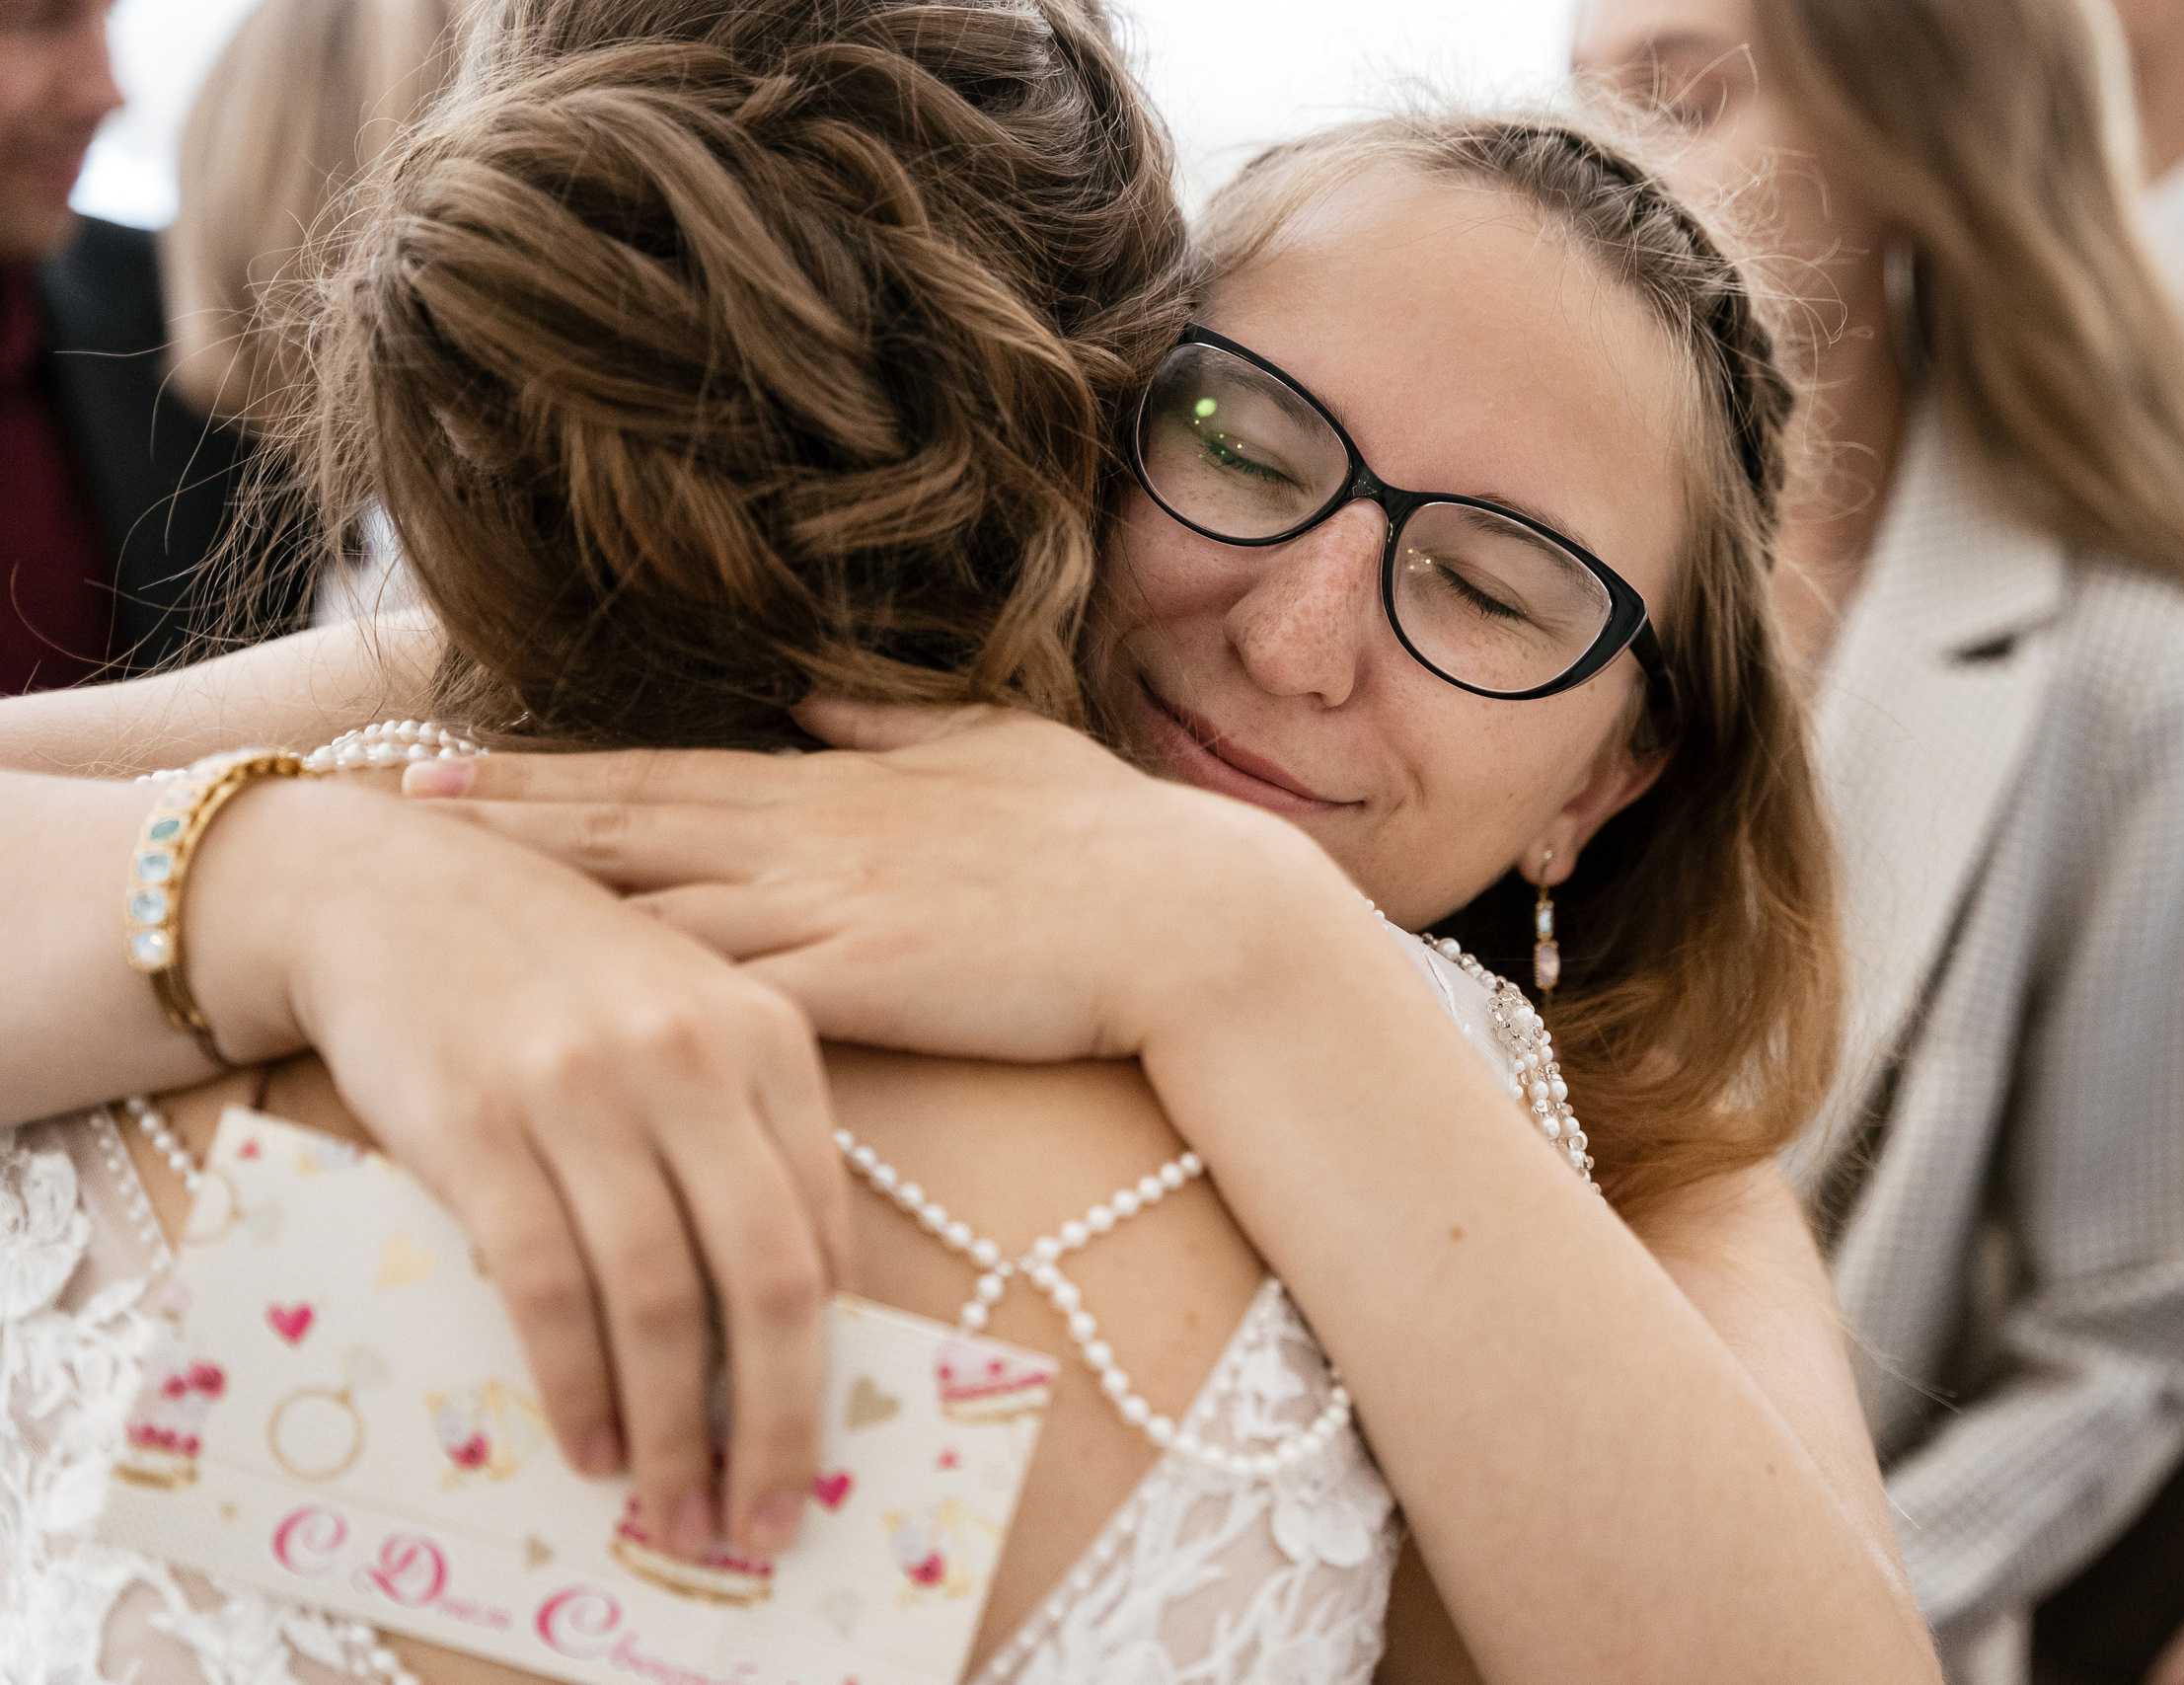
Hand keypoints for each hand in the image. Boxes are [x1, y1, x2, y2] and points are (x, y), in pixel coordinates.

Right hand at [186, 777, 849, 1560]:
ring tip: (669, 1506)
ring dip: (668, 1429)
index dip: (831, 1358)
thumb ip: (742, 1144)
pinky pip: (544, 1284)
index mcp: (768, 1039)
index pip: (826, 1230)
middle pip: (766, 1279)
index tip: (820, 1446)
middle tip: (763, 1518)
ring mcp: (585, 1090)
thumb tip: (785, 1324)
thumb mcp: (684, 1024)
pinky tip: (584, 1441)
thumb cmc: (552, 975)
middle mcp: (691, 1060)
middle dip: (776, 1422)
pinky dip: (574, 1382)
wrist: (389, 886)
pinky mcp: (479, 1125)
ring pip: (657, 1299)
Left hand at [401, 704, 1345, 1064]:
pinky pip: (728, 986)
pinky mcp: (865, 982)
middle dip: (510, 818)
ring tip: (447, 902)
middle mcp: (815, 832)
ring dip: (547, 900)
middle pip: (632, 822)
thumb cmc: (1112, 838)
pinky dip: (639, 990)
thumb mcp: (1001, 746)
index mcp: (842, 780)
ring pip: (656, 900)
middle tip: (393, 811)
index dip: (554, 769)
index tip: (455, 760)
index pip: (666, 771)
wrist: (1192, 918)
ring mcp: (834, 905)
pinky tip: (563, 1006)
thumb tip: (818, 694)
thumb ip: (897, 724)